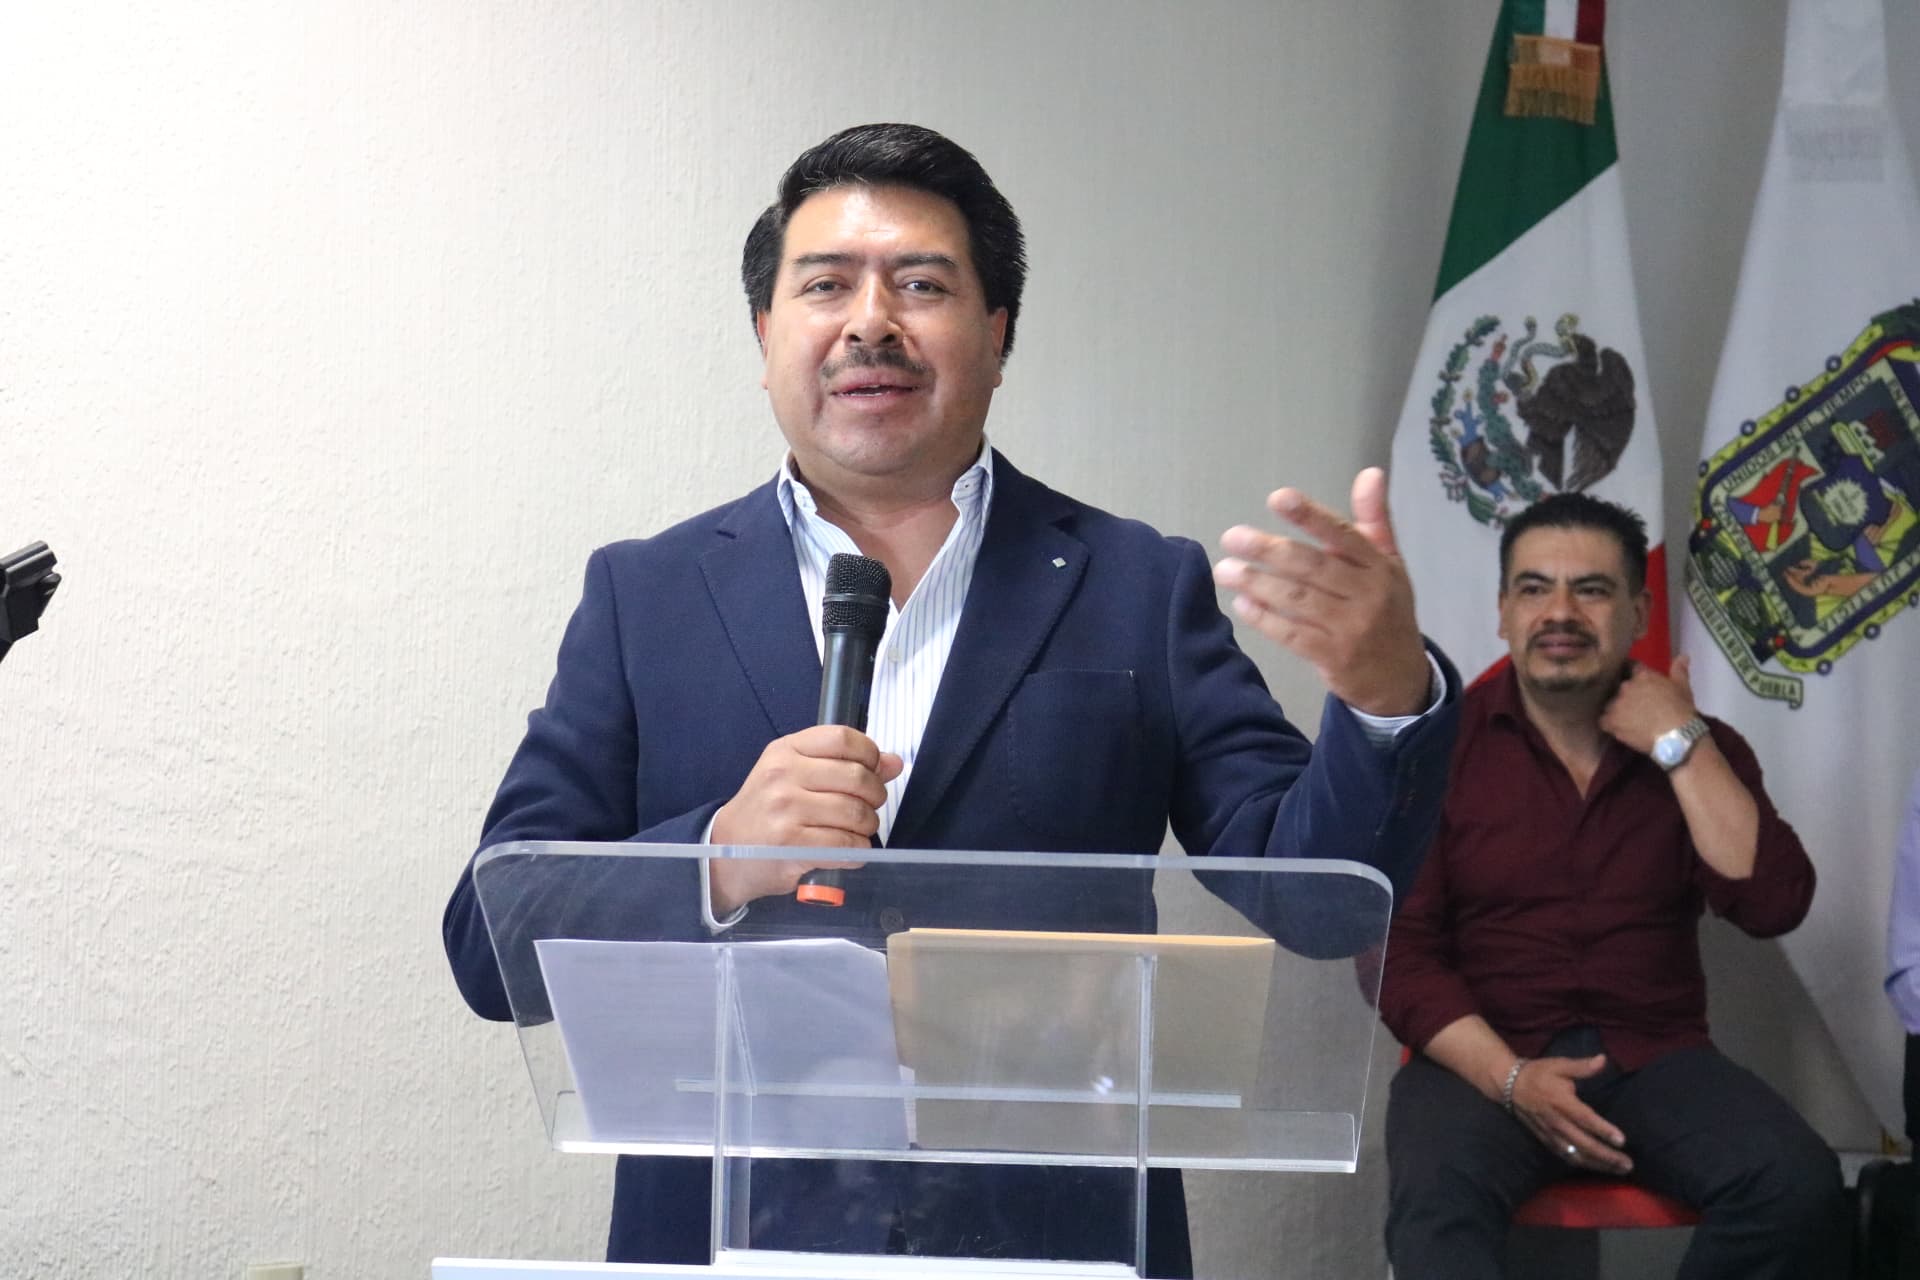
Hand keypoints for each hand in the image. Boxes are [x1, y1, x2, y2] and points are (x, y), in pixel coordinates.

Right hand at [708, 726, 901, 912]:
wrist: (725, 852)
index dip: (870, 754)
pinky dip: (858, 850)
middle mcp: (783, 775)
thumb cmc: (766, 812)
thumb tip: (893, 762)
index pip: (843, 738)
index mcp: (786, 751)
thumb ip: (844, 765)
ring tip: (857, 831)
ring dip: (867, 826)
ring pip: (855, 812)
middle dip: (875, 795)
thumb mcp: (796, 776)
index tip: (874, 769)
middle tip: (869, 807)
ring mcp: (786, 810)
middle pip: (856, 776)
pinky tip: (849, 850)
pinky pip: (846, 844)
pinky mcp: (791, 844)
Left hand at [1213, 467, 1428, 716]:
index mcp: (1379, 565)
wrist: (1400, 677)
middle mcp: (1368, 594)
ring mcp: (1351, 628)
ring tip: (1224, 570)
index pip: (1343, 535)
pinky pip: (1293, 634)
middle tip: (1231, 537)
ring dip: (1257, 583)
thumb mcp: (1389, 563)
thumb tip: (1371, 473)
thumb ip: (1374, 519)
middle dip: (1268, 550)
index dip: (1310, 516)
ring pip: (1297, 600)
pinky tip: (1241, 604)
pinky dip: (1265, 618)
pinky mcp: (1333, 657)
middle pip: (1312, 567)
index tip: (1277, 498)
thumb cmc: (1386, 609)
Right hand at [1509, 1055, 1631, 1174]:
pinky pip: (1566, 1157)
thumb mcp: (1559, 1065)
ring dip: (1598, 1164)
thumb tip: (1603, 1059)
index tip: (1622, 1140)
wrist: (1509, 1085)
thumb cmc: (1538, 1073)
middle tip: (1628, 1164)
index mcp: (1561, 1101)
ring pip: (1576, 1155)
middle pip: (1584, 1143)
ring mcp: (1551, 1134)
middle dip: (1607, 1156)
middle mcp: (1557, 1121)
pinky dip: (1583, 1164)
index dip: (1603, 1130)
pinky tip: (1598, 1168)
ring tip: (1618, 1170)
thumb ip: (1582, 1066)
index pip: (1585, 1119)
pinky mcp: (1547, 1140)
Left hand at [1599, 655, 1696, 755]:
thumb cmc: (1681, 709)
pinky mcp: (1611, 721)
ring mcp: (1617, 703)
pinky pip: (1604, 721)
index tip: (1643, 688)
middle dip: (1629, 696)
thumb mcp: (1683, 687)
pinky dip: (1609, 724)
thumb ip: (1679, 670)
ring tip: (1628, 721)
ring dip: (1618, 710)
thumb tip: (1683, 656)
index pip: (1634, 670)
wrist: (1676, 734)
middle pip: (1622, 689)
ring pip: (1612, 704)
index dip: (1638, 679)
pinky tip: (1617, 729)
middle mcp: (1626, 686)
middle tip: (1639, 708)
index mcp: (1642, 676)